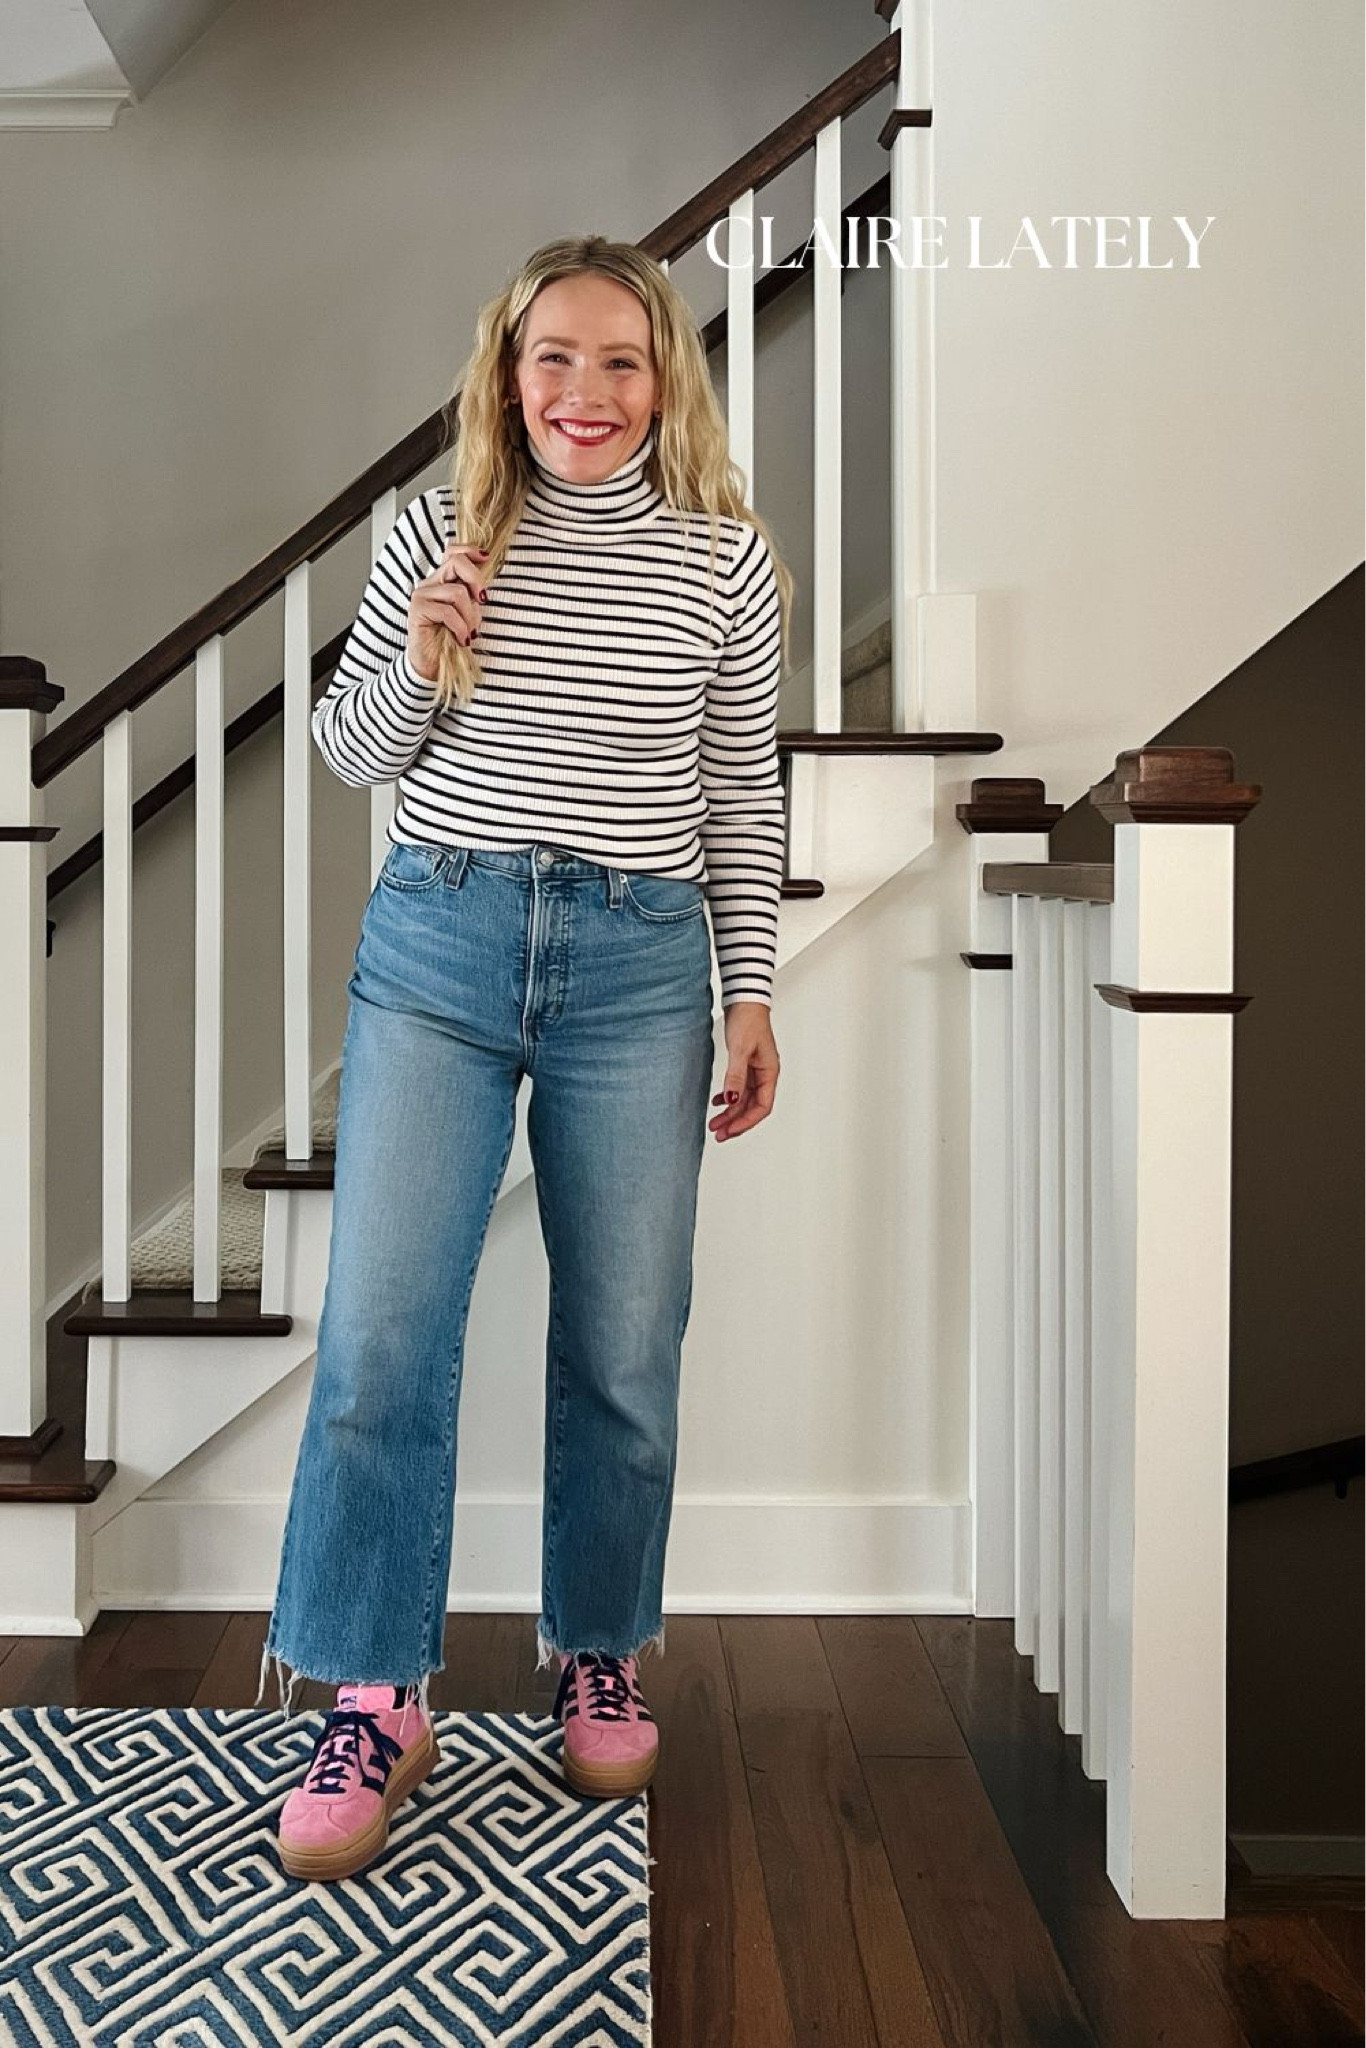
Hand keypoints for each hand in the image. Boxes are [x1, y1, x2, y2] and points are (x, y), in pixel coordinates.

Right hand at [406, 542, 490, 681]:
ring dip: (470, 616)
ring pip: (457, 592)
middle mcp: (429, 584)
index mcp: (441, 581)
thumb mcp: (468, 614)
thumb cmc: (451, 640)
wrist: (432, 666)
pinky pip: (448, 612)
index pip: (452, 553)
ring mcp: (421, 596)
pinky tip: (461, 639)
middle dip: (476, 581)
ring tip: (469, 633)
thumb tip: (482, 590)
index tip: (485, 558)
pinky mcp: (417, 610)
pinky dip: (460, 627)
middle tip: (482, 601)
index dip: (469, 550)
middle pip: (456, 563)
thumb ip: (472, 597)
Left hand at [709, 1001, 778, 1141]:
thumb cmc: (748, 1019)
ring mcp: (755, 1070)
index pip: (762, 1107)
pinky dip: (728, 1098)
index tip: (729, 1130)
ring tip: (714, 1123)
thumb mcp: (740, 1050)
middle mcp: (764, 1074)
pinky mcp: (745, 1064)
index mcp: (769, 1072)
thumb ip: (735, 1076)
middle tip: (718, 1133)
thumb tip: (731, 1100)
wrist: (744, 999)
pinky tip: (716, 1102)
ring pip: (744, 1099)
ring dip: (730, 1112)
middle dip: (736, 1122)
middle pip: (752, 1107)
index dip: (745, 1121)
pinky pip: (738, 1088)